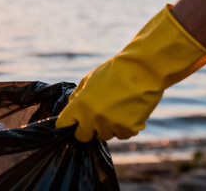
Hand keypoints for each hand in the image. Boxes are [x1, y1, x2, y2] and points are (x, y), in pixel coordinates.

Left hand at [56, 5, 205, 141]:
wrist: (142, 70)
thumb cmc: (114, 72)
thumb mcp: (88, 80)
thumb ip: (77, 98)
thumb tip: (71, 111)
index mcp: (79, 105)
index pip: (63, 125)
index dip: (67, 124)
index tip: (72, 123)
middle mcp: (92, 118)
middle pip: (82, 136)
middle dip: (86, 129)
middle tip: (95, 117)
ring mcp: (111, 125)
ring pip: (103, 135)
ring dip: (107, 126)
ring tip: (116, 108)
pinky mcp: (128, 129)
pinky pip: (122, 134)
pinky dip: (124, 127)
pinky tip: (128, 111)